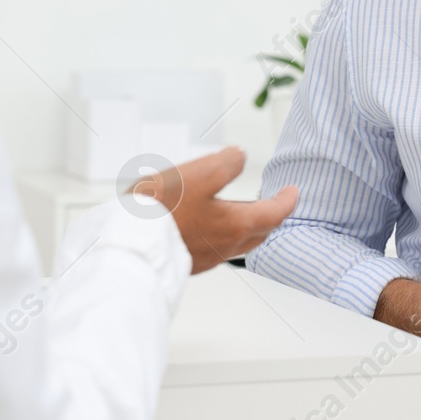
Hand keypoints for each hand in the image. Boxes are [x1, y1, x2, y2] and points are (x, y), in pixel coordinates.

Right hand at [137, 147, 298, 273]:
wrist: (128, 242)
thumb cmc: (161, 209)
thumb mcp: (199, 173)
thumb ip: (227, 163)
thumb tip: (239, 157)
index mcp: (236, 225)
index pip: (274, 214)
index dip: (287, 200)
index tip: (293, 192)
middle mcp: (225, 246)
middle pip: (259, 232)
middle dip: (270, 216)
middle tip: (272, 202)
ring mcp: (206, 258)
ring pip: (238, 242)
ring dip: (247, 226)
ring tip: (241, 209)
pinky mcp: (188, 262)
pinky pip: (216, 249)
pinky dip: (223, 234)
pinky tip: (208, 224)